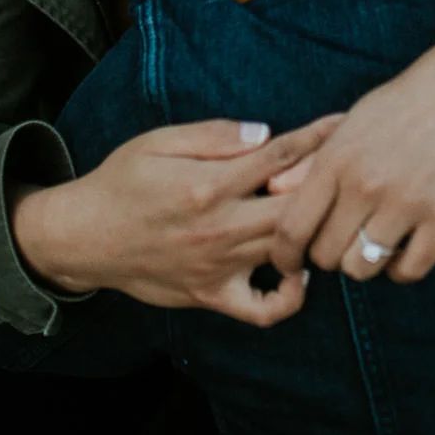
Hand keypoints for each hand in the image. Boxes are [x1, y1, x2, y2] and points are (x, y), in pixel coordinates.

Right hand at [11, 115, 340, 327]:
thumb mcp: (159, 141)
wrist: (84, 237)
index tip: (344, 124)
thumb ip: (214, 136)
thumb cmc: (123, 181)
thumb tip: (266, 133)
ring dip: (315, 232)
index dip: (317, 137)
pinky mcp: (212, 295)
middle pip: (295, 207)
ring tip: (333, 214)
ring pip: (287, 252)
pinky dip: (289, 298)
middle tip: (349, 171)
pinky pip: (262, 310)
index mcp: (209, 184)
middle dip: (327, 187)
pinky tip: (298, 274)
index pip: (279, 156)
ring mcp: (218, 267)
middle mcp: (219, 228)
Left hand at [267, 64, 434, 283]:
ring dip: (364, 262)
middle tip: (341, 240)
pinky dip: (401, 267)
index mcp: (337, 159)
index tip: (291, 262)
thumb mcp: (353, 121)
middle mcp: (366, 184)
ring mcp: (407, 203)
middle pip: (325, 256)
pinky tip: (404, 246)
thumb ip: (312, 158)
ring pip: (363, 268)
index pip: (291, 229)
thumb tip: (272, 190)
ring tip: (373, 240)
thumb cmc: (407, 101)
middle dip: (327, 254)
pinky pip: (409, 271)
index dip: (284, 255)